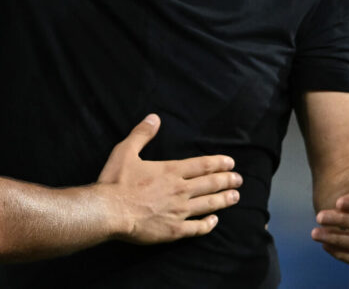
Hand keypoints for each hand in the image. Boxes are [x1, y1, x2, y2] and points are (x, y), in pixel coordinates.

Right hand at [97, 114, 241, 243]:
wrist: (109, 211)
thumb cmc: (115, 181)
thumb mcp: (125, 151)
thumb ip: (142, 134)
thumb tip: (154, 117)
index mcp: (170, 171)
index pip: (202, 165)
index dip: (219, 163)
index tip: (231, 163)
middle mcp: (180, 190)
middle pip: (210, 184)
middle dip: (227, 180)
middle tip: (239, 179)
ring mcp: (179, 212)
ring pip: (208, 204)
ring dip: (224, 200)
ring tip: (235, 197)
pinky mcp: (174, 231)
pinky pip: (197, 228)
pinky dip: (208, 224)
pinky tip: (214, 221)